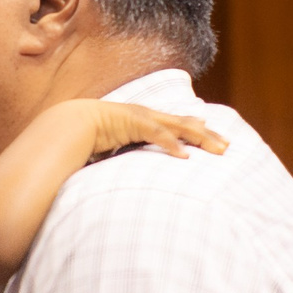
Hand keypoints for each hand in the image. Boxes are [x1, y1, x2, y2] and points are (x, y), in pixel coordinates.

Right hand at [51, 100, 226, 162]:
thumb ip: (128, 159)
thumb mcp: (115, 151)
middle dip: (207, 135)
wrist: (64, 126)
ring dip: (199, 137)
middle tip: (228, 146)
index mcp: (142, 122)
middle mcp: (145, 116)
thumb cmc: (88, 141)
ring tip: (218, 149)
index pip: (175, 125)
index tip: (213, 137)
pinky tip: (184, 154)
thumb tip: (132, 176)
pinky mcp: (131, 122)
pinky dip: (170, 143)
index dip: (195, 131)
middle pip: (184, 125)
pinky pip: (156, 133)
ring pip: (177, 126)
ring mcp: (140, 117)